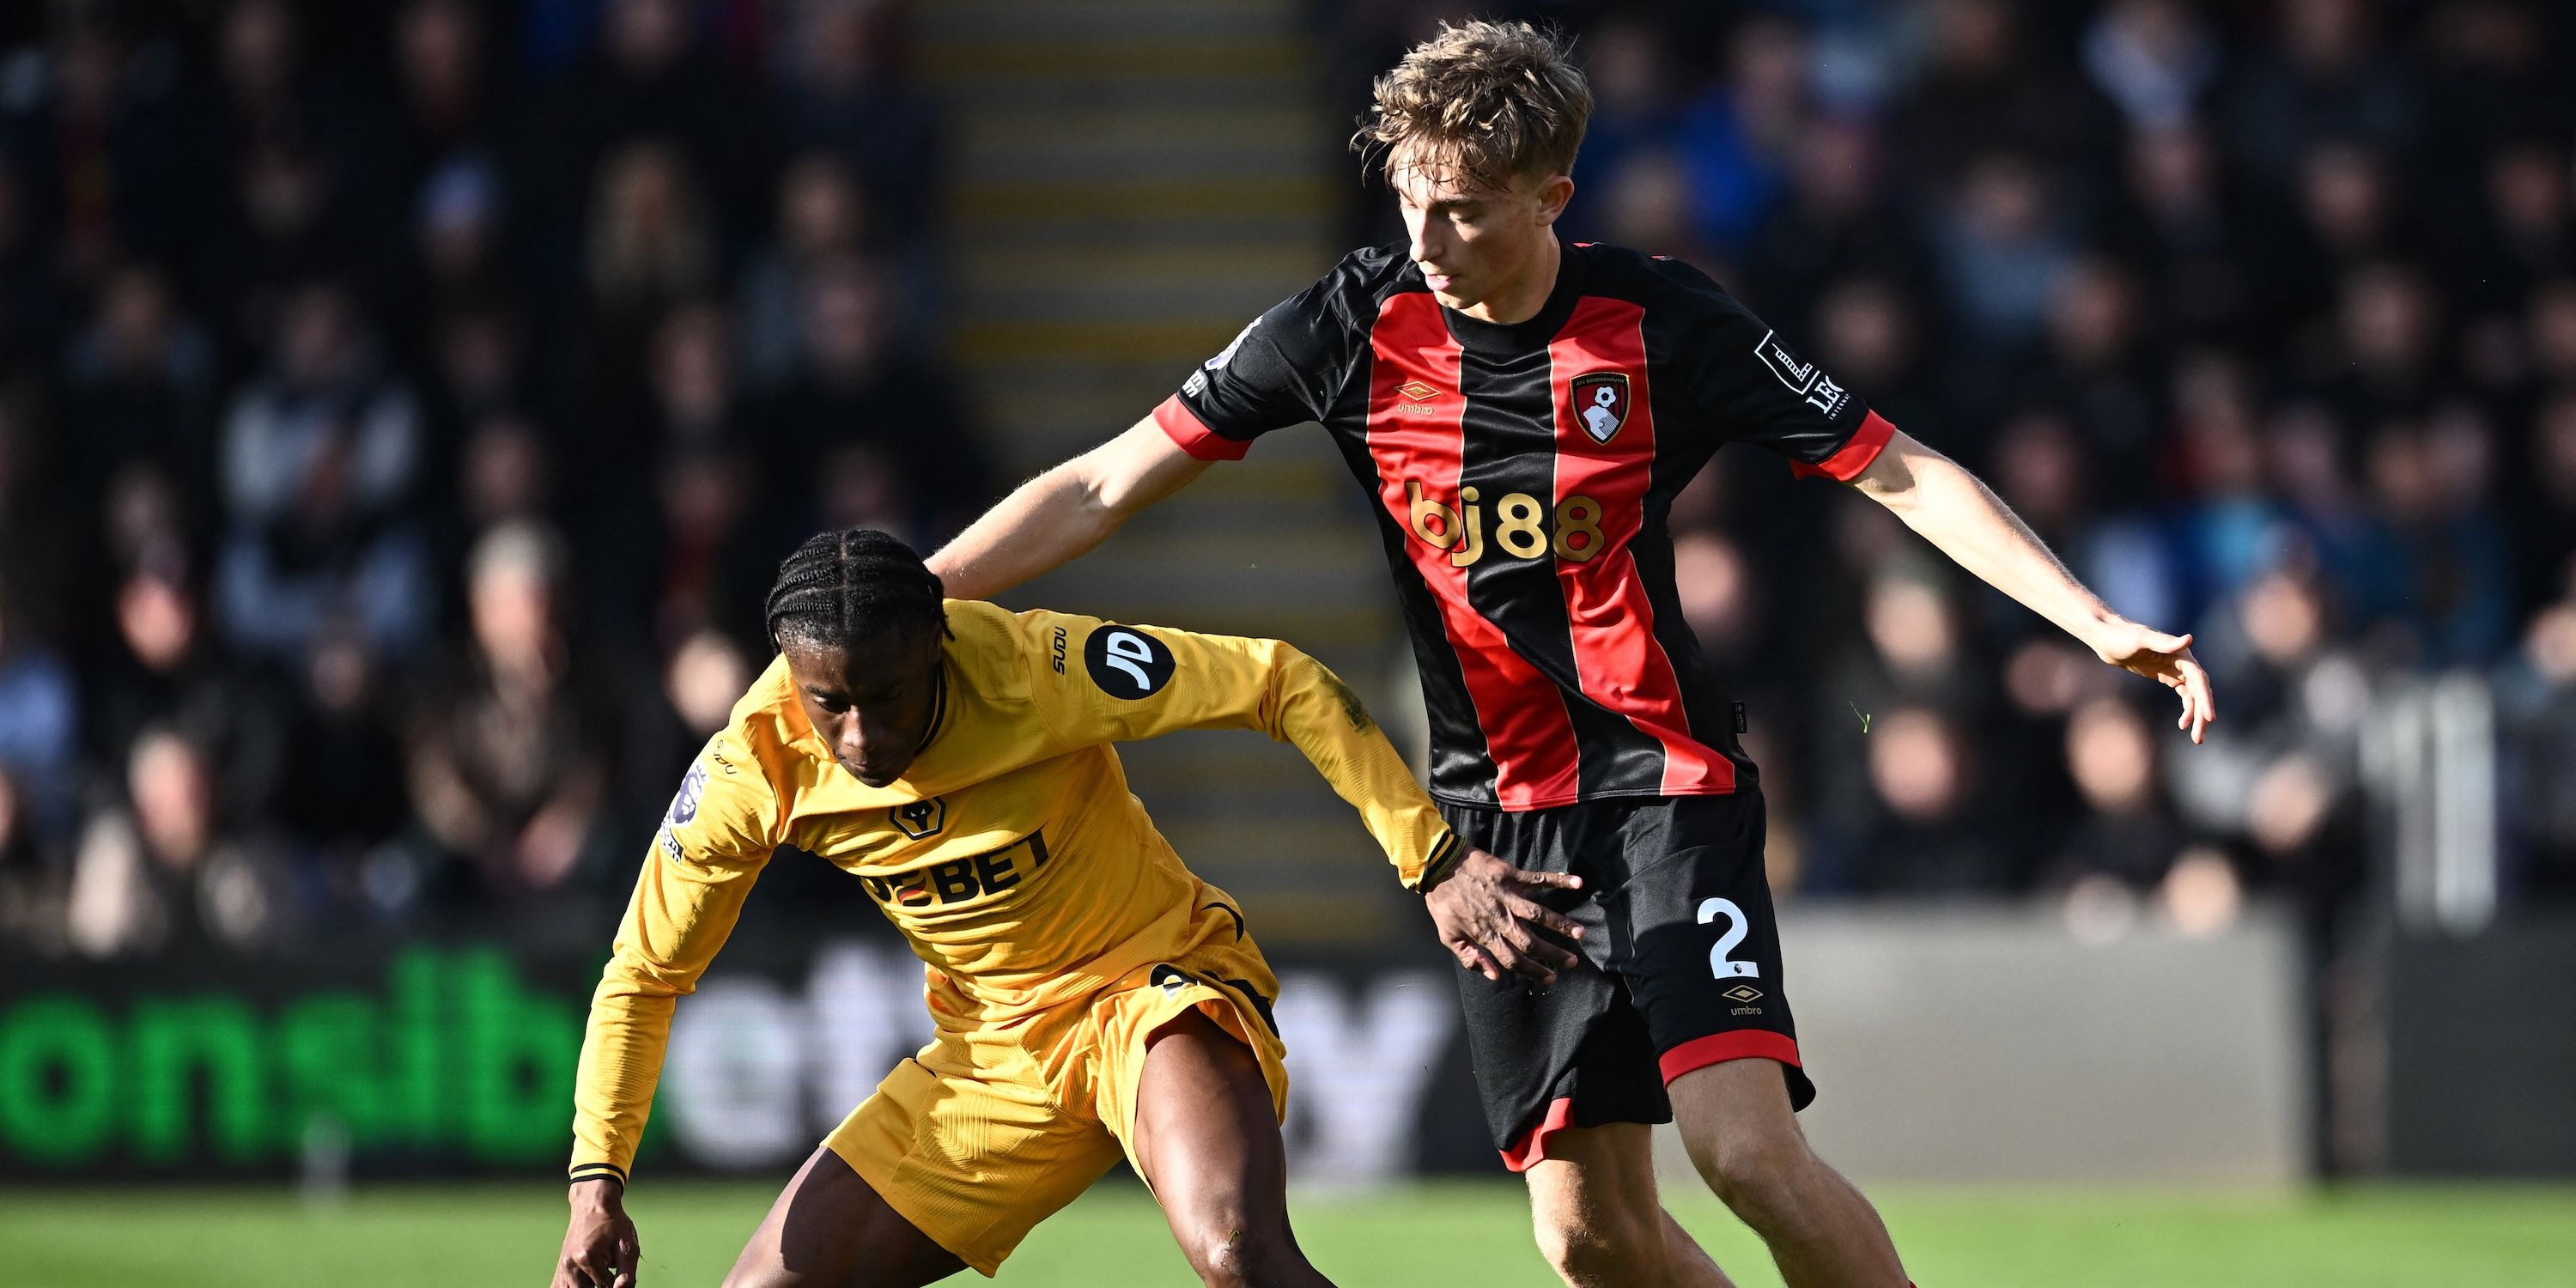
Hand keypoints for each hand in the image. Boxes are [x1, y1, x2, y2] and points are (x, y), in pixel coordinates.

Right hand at [554, 1179, 639, 1287]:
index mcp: (587, 1258)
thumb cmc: (614, 1224)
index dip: (619, 1282)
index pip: (607, 1286)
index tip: (621, 1270)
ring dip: (587, 1285)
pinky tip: (583, 1282)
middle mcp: (570, 1264)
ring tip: (596, 1272)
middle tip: (607, 1270)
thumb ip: (627, 1271)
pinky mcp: (560, 1268)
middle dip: (601, 1284)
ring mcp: (562, 1267)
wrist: (592, 1205)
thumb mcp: (628, 1244)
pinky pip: (559, 1287)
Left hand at [1423, 848, 1584, 985]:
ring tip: (1580, 934)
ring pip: (1539, 914)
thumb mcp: (1448, 935)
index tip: (1550, 978)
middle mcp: (1500, 918)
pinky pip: (1538, 879)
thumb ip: (1470, 958)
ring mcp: (1507, 896)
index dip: (1533, 971)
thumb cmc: (1443, 901)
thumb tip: (1494, 976)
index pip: (1513, 959)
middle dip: (1553, 955)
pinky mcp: (1511, 875)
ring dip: (1561, 925)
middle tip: (1571, 962)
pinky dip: (1559, 880)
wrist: (1437, 865)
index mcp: (1485, 934)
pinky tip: (1578, 883)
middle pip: (1530, 942)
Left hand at [2090, 619, 2217, 744]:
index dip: (2205, 699)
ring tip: (2196, 738)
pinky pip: (2185, 695)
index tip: (2209, 718)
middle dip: (2202, 714)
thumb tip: (2189, 639)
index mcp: (2181, 654)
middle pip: (2200, 691)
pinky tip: (2183, 724)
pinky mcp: (2167, 676)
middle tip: (2199, 738)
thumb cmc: (2121, 636)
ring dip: (2196, 716)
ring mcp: (2175, 669)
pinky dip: (2187, 710)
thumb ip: (2164, 642)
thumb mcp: (2140, 640)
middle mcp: (2183, 662)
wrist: (2106, 638)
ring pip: (2194, 696)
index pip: (2199, 679)